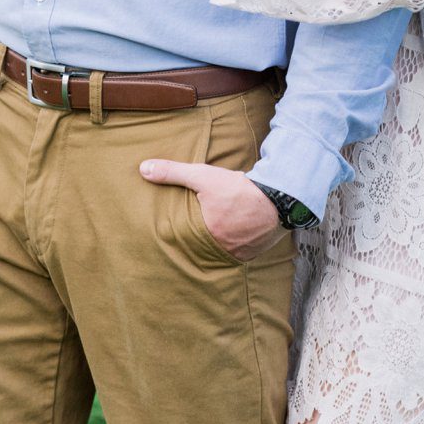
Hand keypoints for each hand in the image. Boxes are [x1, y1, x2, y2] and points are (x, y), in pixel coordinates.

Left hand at [138, 158, 285, 260]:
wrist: (280, 197)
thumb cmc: (238, 188)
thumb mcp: (202, 176)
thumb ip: (172, 173)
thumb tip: (143, 169)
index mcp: (208, 237)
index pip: (187, 239)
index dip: (182, 234)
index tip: (177, 229)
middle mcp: (225, 250)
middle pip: (205, 246)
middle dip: (199, 240)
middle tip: (193, 233)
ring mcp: (243, 253)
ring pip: (223, 250)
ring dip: (218, 243)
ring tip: (212, 234)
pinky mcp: (257, 252)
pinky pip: (240, 252)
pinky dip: (234, 244)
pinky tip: (232, 235)